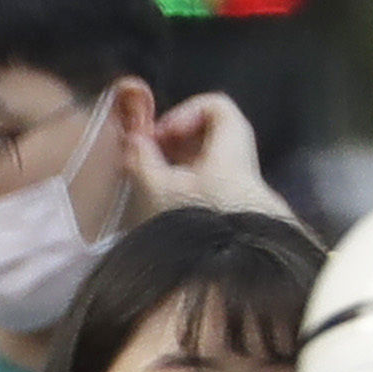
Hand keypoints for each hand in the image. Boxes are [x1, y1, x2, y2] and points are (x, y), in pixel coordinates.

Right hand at [138, 90, 275, 217]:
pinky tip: (167, 200)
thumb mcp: (159, 188)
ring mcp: (240, 183)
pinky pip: (210, 179)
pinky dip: (187, 181)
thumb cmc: (200, 219)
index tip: (161, 136)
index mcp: (231, 144)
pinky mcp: (235, 205)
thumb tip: (132, 141)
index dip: (184, 112)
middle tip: (150, 157)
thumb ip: (141, 159)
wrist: (235, 266)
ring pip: (208, 158)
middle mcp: (241, 158)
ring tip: (154, 181)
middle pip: (210, 131)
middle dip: (175, 140)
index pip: (215, 105)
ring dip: (177, 163)